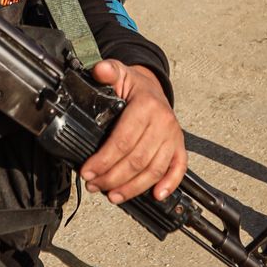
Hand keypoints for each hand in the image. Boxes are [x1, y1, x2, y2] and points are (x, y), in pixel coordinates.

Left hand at [79, 61, 185, 203]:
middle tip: (94, 185)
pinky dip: (169, 184)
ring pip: (154, 169)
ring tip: (112, 195)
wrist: (153, 87)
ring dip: (132, 187)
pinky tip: (156, 196)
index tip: (87, 171)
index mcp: (146, 106)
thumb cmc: (133, 86)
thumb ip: (108, 72)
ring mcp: (173, 137)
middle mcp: (163, 122)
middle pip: (137, 160)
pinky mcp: (179, 147)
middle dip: (112, 177)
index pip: (122, 140)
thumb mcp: (118, 73)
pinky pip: (178, 169)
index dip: (103, 160)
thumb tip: (100, 70)